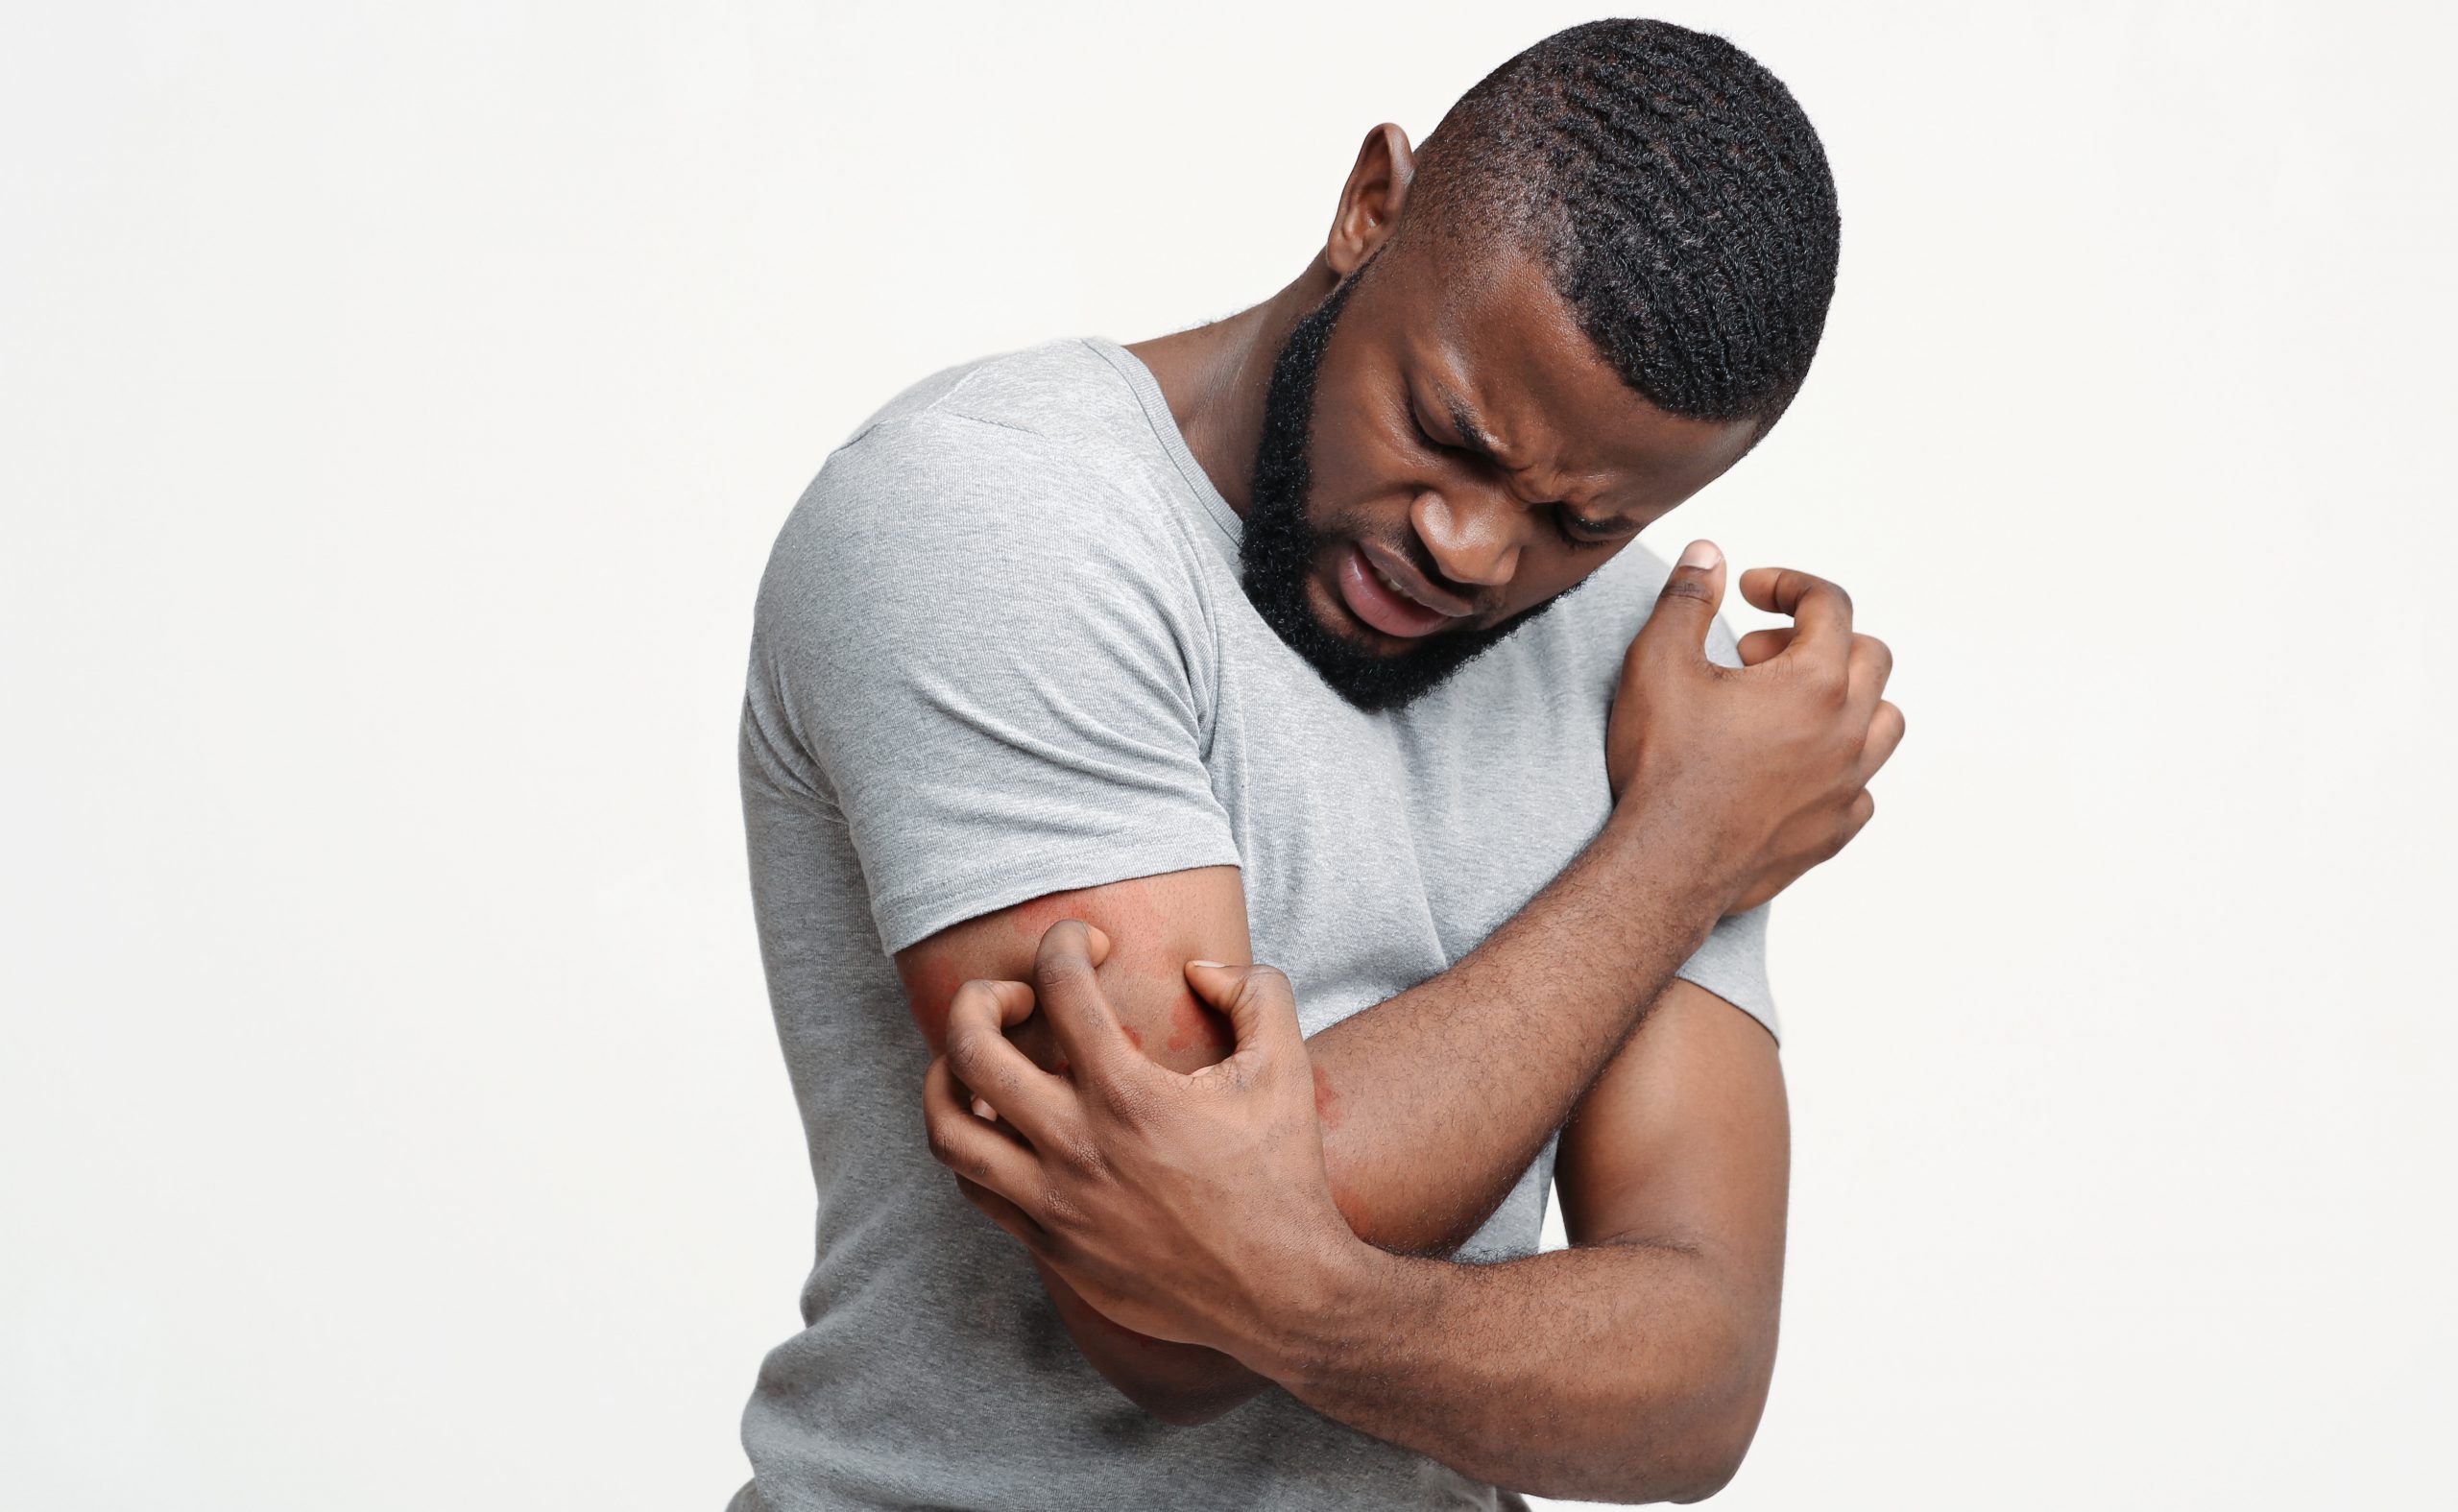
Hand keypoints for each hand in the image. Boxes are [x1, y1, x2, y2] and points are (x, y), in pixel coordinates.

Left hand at [920, 920, 1348, 1362]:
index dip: (1066, 941)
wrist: (1281, 1293)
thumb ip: (1254, 993)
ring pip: (948, 1128)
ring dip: (946, 1076)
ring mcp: (1055, 1202)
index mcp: (1129, 1095)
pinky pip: (974, 1187)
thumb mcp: (1286, 1068)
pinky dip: (973, 1143)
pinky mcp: (1050, 1245)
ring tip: (976, 1058)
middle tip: (1015, 995)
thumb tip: (1199, 968)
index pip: (1061, 985)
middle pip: (972, 1049)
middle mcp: (1077, 1146)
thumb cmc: (1282, 1176)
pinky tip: (1002, 1123)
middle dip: (979, 999)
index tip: (1088, 942)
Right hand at [1605, 540, 1903, 915]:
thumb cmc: (1664, 765)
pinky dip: (1838, 765)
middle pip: (1870, 656)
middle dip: (1815, 640)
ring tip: (1788, 706)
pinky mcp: (1835, 831)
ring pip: (1884, 721)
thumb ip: (1688, 600)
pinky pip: (1863, 787)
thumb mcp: (1658, 663)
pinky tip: (1791, 766)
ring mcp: (1848, 786)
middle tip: (1756, 654)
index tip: (1749, 592)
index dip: (1788, 585)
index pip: (1830, 604)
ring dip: (1845, 699)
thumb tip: (1709, 556)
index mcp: (1814, 682)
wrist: (1666, 863)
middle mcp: (1847, 731)